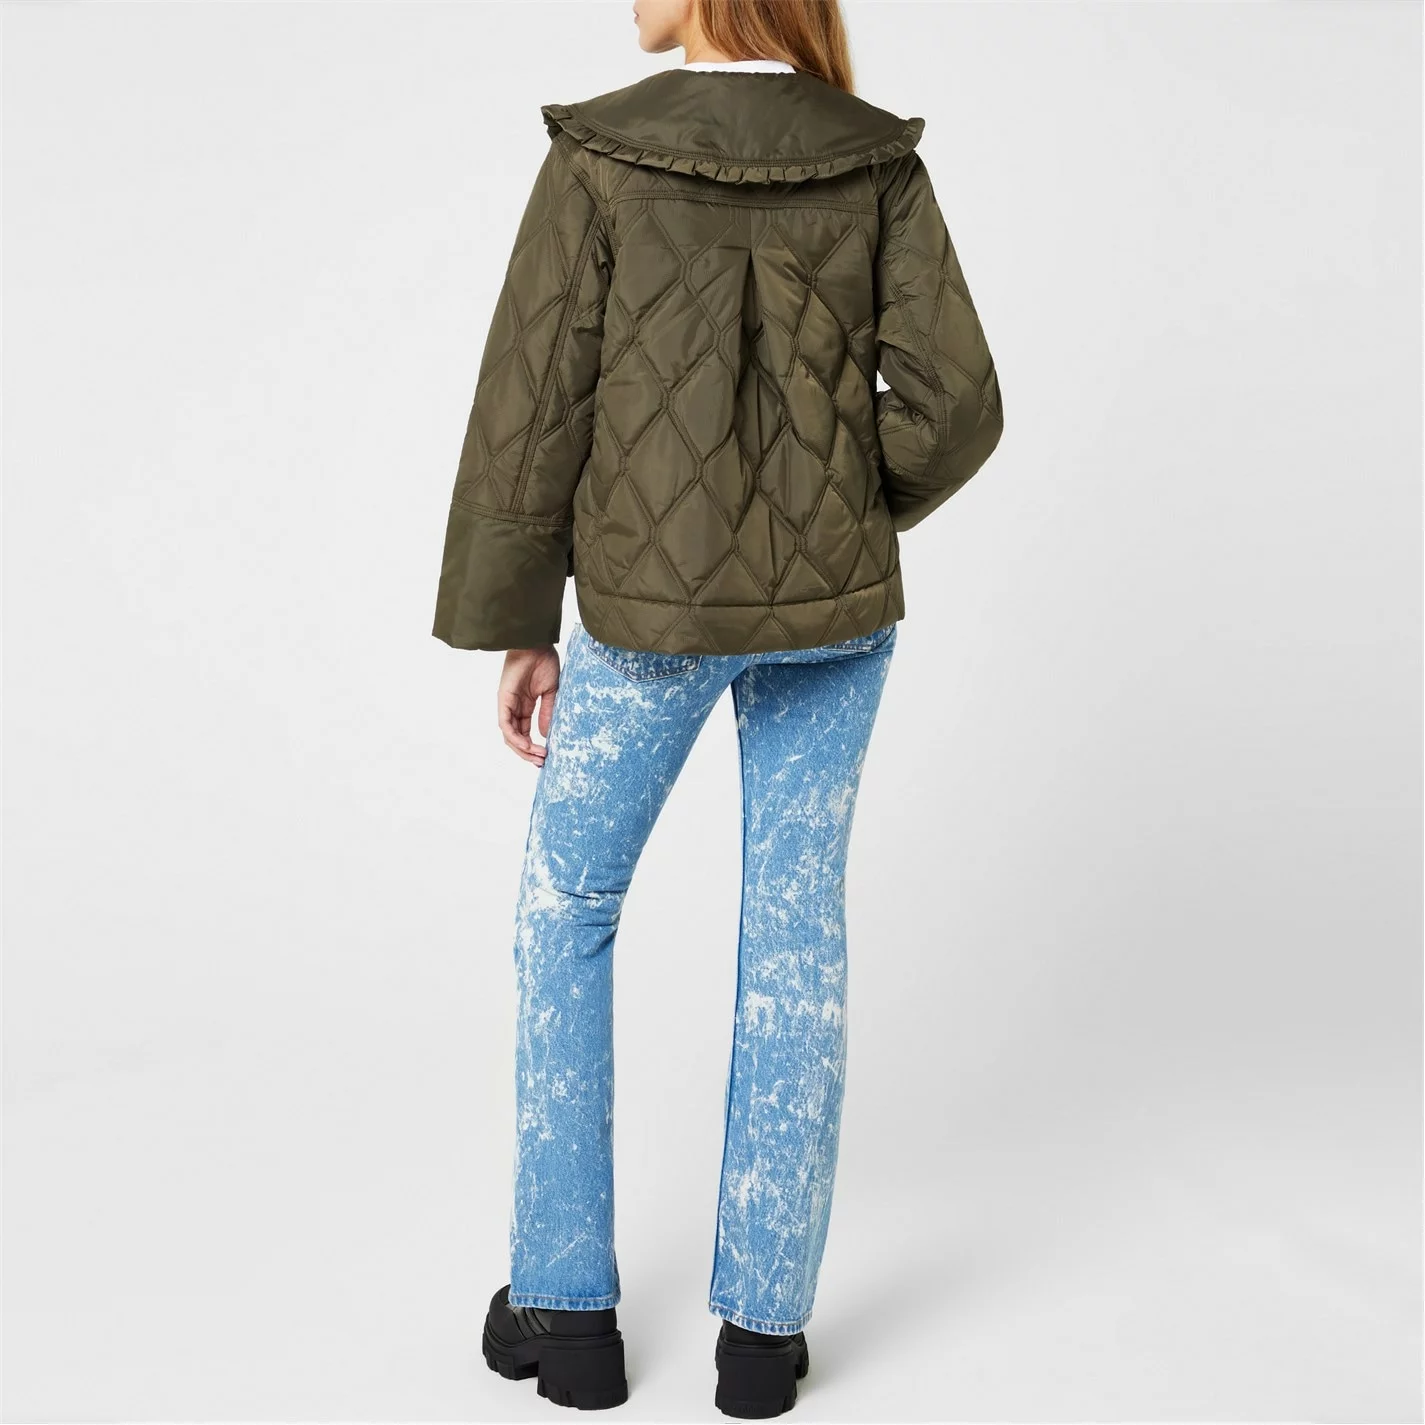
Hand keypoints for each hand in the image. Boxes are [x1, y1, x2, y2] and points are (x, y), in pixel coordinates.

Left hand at [497, 644, 560, 766]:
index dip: (533, 747)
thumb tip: (546, 735)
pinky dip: (516, 738)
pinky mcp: (504, 701)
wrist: (536, 644)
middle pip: (516, 738)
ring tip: (538, 757)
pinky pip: (506, 725)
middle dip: (528, 753)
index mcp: (525, 706)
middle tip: (542, 762)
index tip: (546, 757)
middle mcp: (514, 708)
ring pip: (509, 736)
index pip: (525, 733)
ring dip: (523, 749)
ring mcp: (507, 705)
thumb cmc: (544, 662)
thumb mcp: (551, 693)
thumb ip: (547, 713)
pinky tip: (528, 745)